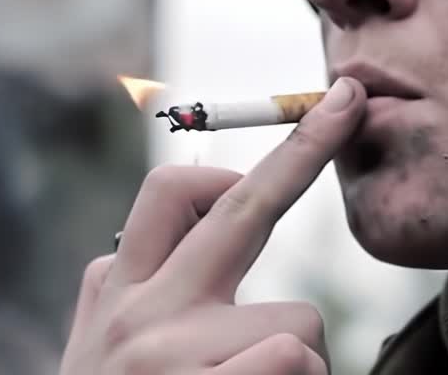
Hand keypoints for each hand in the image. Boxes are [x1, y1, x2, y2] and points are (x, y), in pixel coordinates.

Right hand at [59, 77, 365, 374]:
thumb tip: (163, 222)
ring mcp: (168, 354)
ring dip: (300, 362)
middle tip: (352, 100)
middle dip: (304, 148)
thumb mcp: (95, 352)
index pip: (171, 195)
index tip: (280, 134)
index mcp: (115, 292)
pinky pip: (296, 360)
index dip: (230, 161)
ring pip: (298, 319)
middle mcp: (136, 311)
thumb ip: (126, 290)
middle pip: (241, 207)